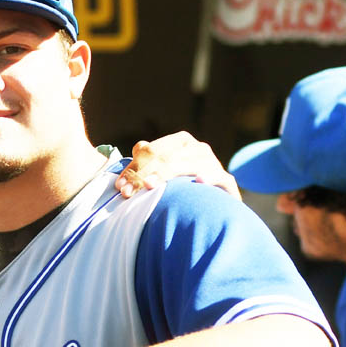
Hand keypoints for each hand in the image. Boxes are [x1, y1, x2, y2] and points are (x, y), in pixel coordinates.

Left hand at [115, 131, 240, 200]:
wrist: (209, 205)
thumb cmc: (177, 186)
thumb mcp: (159, 170)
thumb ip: (145, 159)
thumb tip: (139, 147)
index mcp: (180, 141)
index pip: (152, 150)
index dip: (134, 168)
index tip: (119, 186)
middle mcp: (198, 148)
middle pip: (167, 158)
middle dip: (143, 175)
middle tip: (127, 192)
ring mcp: (214, 163)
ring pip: (188, 165)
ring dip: (168, 175)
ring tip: (149, 185)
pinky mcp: (226, 182)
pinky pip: (219, 178)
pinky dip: (210, 178)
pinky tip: (199, 181)